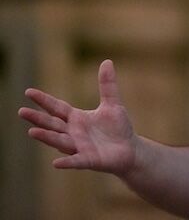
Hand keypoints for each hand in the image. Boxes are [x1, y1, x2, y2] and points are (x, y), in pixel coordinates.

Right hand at [18, 59, 136, 174]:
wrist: (130, 150)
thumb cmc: (118, 127)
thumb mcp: (113, 104)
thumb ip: (107, 85)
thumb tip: (107, 61)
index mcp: (77, 119)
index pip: (57, 107)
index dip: (44, 100)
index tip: (28, 92)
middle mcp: (74, 133)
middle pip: (53, 124)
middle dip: (38, 118)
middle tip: (21, 111)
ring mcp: (80, 147)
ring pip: (60, 141)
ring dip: (47, 137)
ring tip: (32, 131)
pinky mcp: (90, 160)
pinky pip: (77, 161)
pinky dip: (67, 162)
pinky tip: (56, 163)